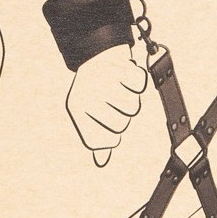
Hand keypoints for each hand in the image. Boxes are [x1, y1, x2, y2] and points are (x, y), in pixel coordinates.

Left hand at [66, 44, 147, 165]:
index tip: (109, 128)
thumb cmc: (93, 92)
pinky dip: (136, 81)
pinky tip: (125, 77)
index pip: (104, 141)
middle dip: (121, 116)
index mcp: (77, 109)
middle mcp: (89, 97)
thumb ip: (97, 138)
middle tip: (114, 103)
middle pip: (121, 125)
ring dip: (130, 98)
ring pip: (132, 107)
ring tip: (119, 89)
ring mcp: (105, 82)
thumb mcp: (87, 116)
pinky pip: (139, 86)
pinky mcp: (119, 67)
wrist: (95, 57)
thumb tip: (101, 160)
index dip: (112, 138)